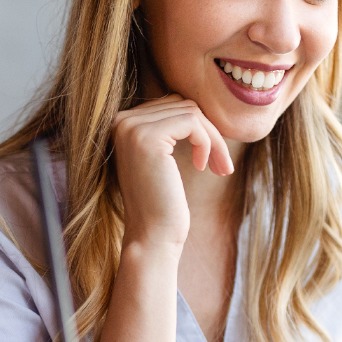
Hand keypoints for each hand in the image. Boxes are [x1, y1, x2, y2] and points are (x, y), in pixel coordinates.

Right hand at [110, 94, 233, 248]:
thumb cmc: (162, 203)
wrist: (151, 236)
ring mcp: (132, 128)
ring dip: (212, 139)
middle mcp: (120, 121)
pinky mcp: (148, 138)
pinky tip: (204, 167)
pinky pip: (193, 123)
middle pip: (182, 105)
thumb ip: (169, 130)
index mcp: (121, 124)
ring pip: (191, 112)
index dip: (198, 129)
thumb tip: (196, 105)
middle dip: (208, 132)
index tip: (211, 159)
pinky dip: (207, 143)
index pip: (171, 105)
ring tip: (219, 167)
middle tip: (221, 165)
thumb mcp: (162, 159)